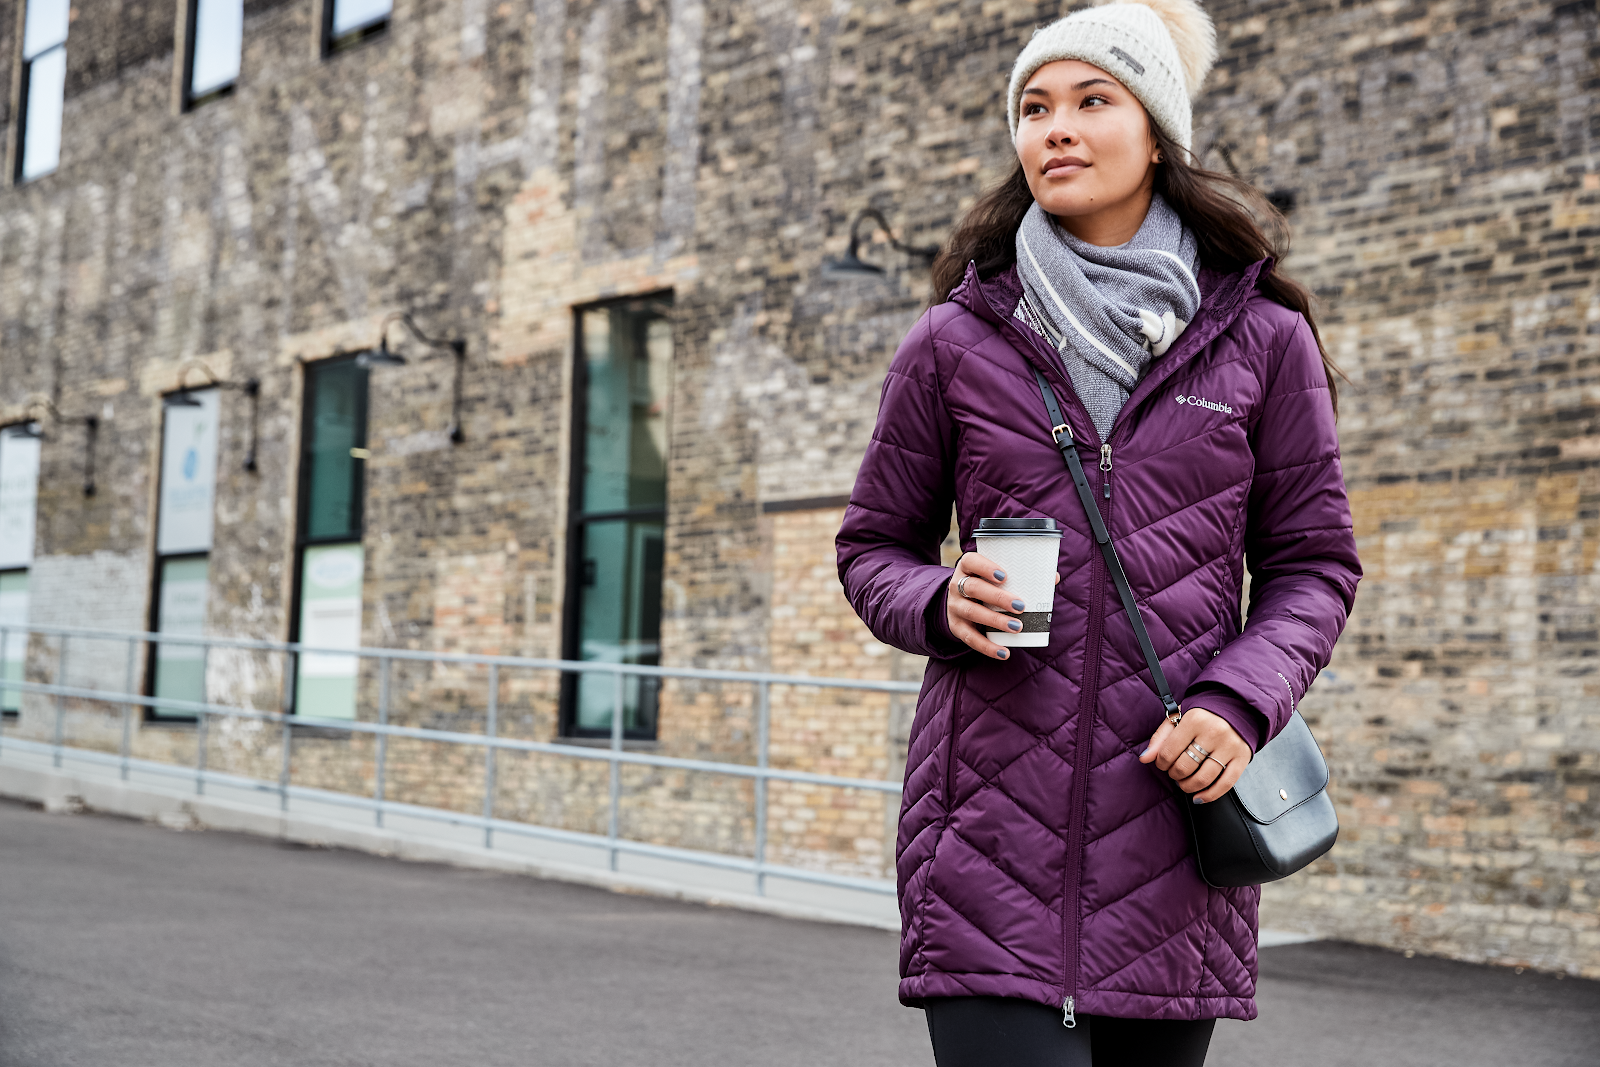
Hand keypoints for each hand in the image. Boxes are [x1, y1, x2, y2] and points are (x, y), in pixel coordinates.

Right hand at [945, 551, 1059, 661]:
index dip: (985, 567)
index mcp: (967, 567)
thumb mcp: (995, 577)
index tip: (1005, 576)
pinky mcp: (956, 626)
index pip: (971, 561)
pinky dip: (987, 646)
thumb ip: (1022, 575)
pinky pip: (970, 638)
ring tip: (1017, 627)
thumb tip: (1053, 577)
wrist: (959, 603)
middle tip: (1020, 605)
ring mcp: (954, 606)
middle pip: (973, 588)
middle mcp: (957, 585)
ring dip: (995, 620)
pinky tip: (1004, 652)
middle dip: (997, 597)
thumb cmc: (986, 585)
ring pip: (972, 611)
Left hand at [1138, 706, 1251, 803]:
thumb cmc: (1203, 714)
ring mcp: (1230, 746)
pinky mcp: (1243, 758)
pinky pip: (1226, 784)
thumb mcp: (1178, 718)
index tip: (1162, 763)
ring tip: (1184, 783)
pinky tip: (1199, 797)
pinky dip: (1210, 795)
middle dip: (1174, 775)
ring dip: (1188, 786)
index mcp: (1195, 720)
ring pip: (1204, 778)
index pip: (1169, 751)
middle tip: (1174, 772)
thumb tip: (1144, 758)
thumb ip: (1160, 738)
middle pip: (1185, 766)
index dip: (1161, 762)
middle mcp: (1214, 732)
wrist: (1236, 706)